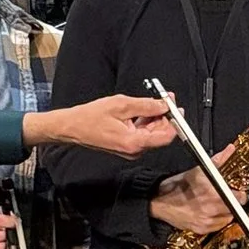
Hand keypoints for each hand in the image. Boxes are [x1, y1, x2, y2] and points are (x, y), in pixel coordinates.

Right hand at [28, 93, 176, 155]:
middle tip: (166, 98)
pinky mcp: (127, 145)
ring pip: (152, 133)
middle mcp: (135, 150)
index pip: (166, 136)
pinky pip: (143, 133)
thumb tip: (164, 104)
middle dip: (166, 116)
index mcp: (134, 143)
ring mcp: (131, 149)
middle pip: (160, 134)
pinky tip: (144, 109)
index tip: (176, 108)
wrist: (72, 127)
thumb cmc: (90, 117)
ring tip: (154, 100)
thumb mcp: (121, 105)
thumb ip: (146, 105)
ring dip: (156, 117)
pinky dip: (146, 121)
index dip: (175, 122)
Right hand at [151, 167, 235, 233]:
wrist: (159, 202)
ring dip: (226, 212)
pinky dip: (217, 220)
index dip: (240, 194)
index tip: (238, 192)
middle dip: (233, 202)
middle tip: (228, 197)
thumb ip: (218, 160)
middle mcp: (210, 208)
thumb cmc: (176, 186)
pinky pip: (218, 226)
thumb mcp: (199, 170)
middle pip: (235, 209)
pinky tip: (211, 213)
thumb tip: (230, 150)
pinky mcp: (201, 229)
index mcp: (212, 192)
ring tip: (218, 205)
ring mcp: (206, 220)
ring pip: (228, 218)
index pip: (239, 198)